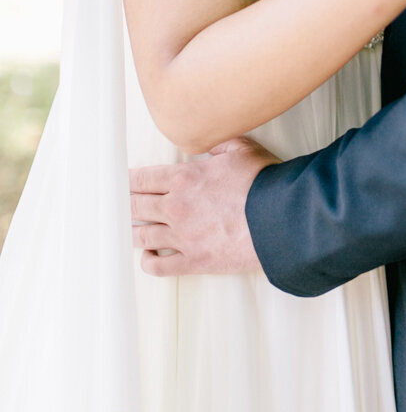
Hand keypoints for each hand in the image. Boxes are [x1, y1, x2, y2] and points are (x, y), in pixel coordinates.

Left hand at [130, 136, 278, 276]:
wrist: (280, 218)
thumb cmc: (263, 182)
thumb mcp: (242, 149)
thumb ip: (220, 145)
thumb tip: (209, 147)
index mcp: (184, 178)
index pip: (142, 179)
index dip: (128, 180)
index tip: (121, 181)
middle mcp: (176, 207)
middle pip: (136, 206)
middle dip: (125, 203)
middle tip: (119, 203)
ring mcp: (182, 237)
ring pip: (142, 235)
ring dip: (133, 231)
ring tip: (130, 229)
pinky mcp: (193, 261)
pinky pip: (159, 266)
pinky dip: (148, 261)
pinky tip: (148, 255)